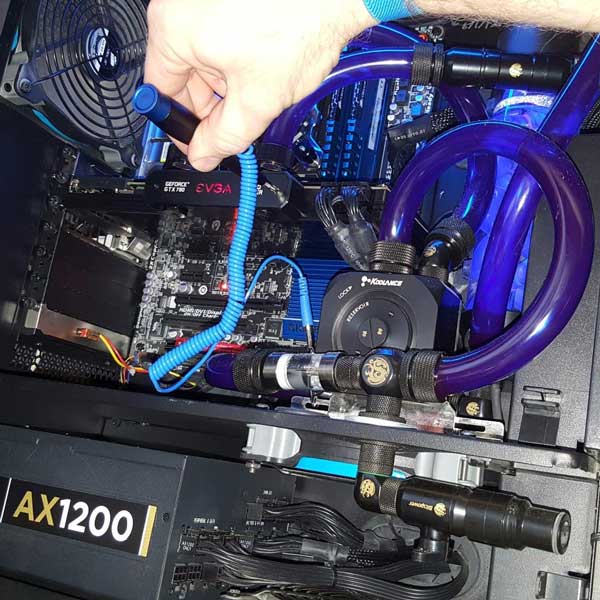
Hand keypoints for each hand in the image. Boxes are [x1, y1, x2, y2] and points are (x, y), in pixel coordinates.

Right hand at [144, 0, 374, 170]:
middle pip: (183, 78)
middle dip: (211, 107)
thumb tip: (203, 155)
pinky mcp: (224, 2)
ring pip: (204, 63)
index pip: (161, 94)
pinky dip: (235, 65)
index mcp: (174, 30)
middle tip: (236, 123)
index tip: (198, 144)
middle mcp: (181, 9)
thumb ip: (223, 138)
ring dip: (227, 87)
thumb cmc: (301, 27)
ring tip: (258, 89)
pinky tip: (260, 71)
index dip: (181, 127)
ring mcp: (203, 2)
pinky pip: (218, 43)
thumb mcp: (256, 102)